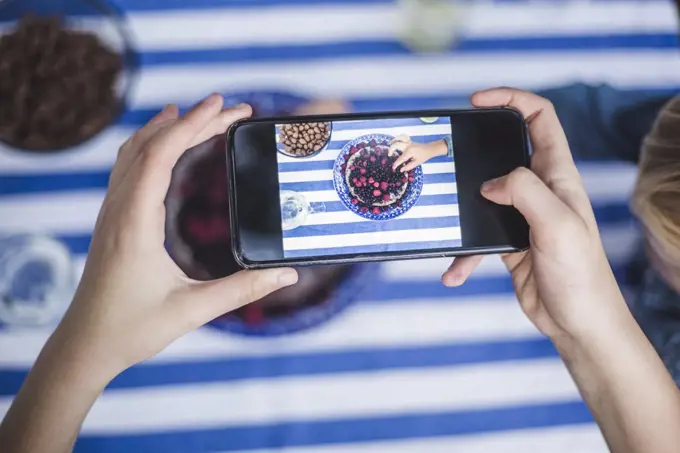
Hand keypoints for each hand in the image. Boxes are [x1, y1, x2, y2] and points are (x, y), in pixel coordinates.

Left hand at [58, 94, 297, 379]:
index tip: (222, 105)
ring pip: (135, 152)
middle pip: (152, 146)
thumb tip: (287, 274)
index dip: (192, 125)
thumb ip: (243, 289)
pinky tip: (164, 146)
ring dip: (168, 129)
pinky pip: (128, 167)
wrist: (86, 344)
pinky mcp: (114, 220)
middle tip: (233, 109)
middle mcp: (119, 209)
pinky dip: (151, 145)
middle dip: (193, 121)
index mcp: (135, 223)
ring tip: (199, 114)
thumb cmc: (132, 328)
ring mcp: (112, 212)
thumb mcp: (193, 310)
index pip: (160, 156)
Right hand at [388, 135, 447, 171]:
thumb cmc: (424, 156)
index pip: (400, 158)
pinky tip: (396, 141)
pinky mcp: (409, 141)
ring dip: (393, 141)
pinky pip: (403, 137)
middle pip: (396, 145)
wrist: (430, 149)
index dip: (396, 164)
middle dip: (391, 150)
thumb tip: (401, 170)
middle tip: (390, 155)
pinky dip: (398, 138)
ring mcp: (408, 142)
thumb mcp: (417, 163)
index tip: (393, 168)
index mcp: (409, 152)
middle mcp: (407, 146)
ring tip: (390, 145)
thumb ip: (408, 167)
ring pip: (399, 138)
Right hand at [442, 88, 625, 343]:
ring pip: (482, 195)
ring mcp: (521, 216)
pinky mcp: (506, 242)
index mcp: (557, 175)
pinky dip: (462, 254)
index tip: (477, 101)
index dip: (512, 99)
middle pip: (503, 152)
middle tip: (442, 154)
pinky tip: (453, 272)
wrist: (578, 323)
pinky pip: (476, 237)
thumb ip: (525, 191)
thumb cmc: (581, 275)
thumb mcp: (557, 225)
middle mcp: (539, 190)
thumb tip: (490, 183)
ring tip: (439, 215)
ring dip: (460, 207)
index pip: (539, 118)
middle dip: (472, 150)